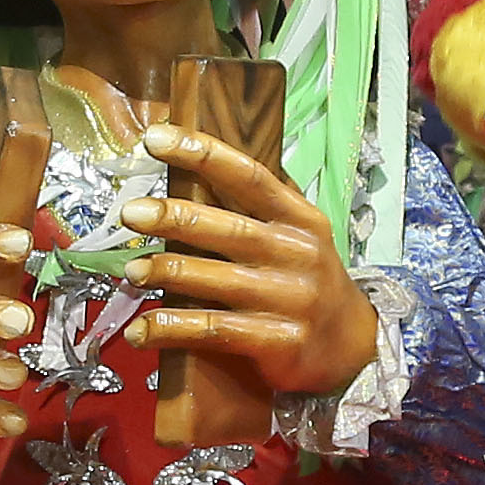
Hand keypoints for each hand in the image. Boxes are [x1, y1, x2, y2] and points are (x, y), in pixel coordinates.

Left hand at [119, 127, 376, 398]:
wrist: (353, 346)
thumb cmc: (309, 281)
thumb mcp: (301, 235)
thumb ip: (263, 204)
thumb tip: (206, 157)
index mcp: (299, 219)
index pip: (249, 176)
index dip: (202, 153)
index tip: (156, 137)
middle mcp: (295, 253)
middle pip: (226, 227)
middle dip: (174, 217)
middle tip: (132, 212)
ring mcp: (288, 299)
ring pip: (214, 279)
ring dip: (165, 273)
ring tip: (131, 270)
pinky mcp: (277, 341)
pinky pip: (212, 331)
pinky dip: (170, 329)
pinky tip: (138, 330)